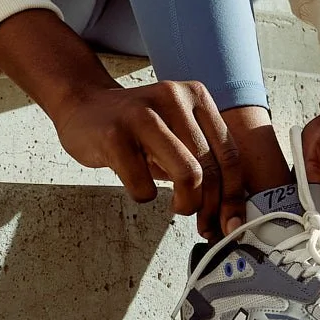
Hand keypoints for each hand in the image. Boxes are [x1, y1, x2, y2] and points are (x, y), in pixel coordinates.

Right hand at [51, 79, 246, 239]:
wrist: (85, 106)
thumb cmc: (134, 126)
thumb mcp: (176, 131)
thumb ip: (203, 157)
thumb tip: (228, 208)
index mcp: (195, 95)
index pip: (229, 153)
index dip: (234, 195)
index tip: (233, 221)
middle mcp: (173, 98)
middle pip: (210, 168)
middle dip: (211, 207)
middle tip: (204, 224)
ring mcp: (143, 115)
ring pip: (187, 174)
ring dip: (186, 204)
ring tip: (177, 207)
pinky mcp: (115, 135)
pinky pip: (144, 184)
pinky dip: (145, 196)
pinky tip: (139, 185)